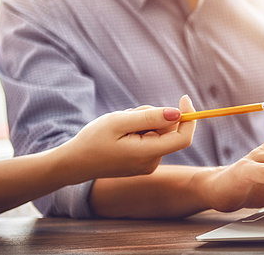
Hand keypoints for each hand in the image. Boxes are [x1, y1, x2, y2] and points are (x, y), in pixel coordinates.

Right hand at [66, 95, 195, 178]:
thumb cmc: (93, 140)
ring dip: (145, 123)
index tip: (184, 98)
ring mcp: (148, 164)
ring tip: (121, 126)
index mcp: (147, 154)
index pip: (183, 138)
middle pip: (169, 131)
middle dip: (155, 116)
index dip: (189, 117)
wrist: (75, 163)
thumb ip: (150, 117)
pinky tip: (121, 134)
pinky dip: (140, 131)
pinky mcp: (143, 163)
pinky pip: (151, 140)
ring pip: (159, 133)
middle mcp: (152, 162)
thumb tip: (178, 113)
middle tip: (129, 115)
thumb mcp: (119, 121)